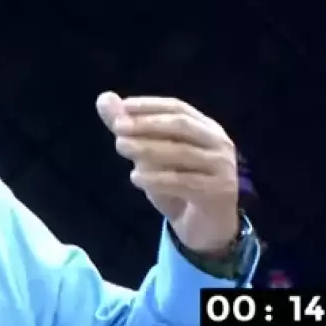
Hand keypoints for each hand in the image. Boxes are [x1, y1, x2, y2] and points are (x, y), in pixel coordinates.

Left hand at [97, 92, 239, 252]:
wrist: (204, 226)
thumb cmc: (178, 186)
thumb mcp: (150, 156)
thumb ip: (130, 128)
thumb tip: (103, 98)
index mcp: (206, 128)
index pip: (178, 108)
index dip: (150, 105)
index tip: (123, 106)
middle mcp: (219, 143)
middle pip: (182, 126)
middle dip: (147, 124)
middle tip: (117, 127)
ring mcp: (222, 168)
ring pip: (182, 153)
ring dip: (147, 148)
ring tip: (119, 146)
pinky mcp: (218, 192)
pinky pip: (184, 182)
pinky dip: (157, 178)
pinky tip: (135, 178)